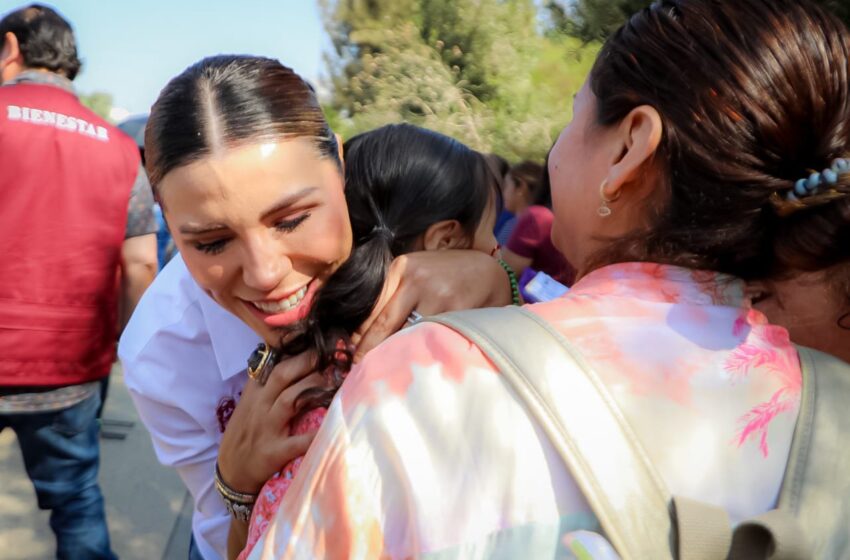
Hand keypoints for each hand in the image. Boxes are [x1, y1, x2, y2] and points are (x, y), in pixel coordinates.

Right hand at [217, 351, 326, 494]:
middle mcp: (260, 406)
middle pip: (282, 375)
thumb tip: (292, 356)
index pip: (274, 364)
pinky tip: (334, 427)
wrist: (232, 471)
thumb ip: (269, 382)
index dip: (297, 350)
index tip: (319, 342)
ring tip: (336, 381)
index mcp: (255, 392)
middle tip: (332, 354)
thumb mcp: (251, 403)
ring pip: (290, 400)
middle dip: (308, 361)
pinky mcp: (274, 452)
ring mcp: (267, 428)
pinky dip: (315, 435)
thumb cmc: (247, 433)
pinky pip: (297, 442)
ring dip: (314, 387)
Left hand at [352, 250, 510, 360]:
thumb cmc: (448, 276)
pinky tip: (418, 362)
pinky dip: (422, 351)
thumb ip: (394, 295)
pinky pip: (431, 338)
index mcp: (400, 268)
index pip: (371, 308)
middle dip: (370, 350)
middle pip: (383, 324)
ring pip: (405, 334)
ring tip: (387, 371)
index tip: (354, 354)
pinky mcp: (455, 309)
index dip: (361, 335)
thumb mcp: (418, 274)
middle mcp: (414, 278)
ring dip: (395, 354)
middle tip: (360, 370)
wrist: (490, 272)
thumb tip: (362, 334)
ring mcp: (436, 294)